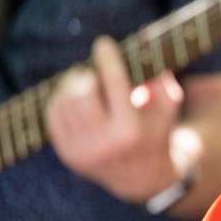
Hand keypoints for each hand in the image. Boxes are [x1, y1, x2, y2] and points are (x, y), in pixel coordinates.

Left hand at [45, 36, 184, 202]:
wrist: (141, 178)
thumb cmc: (156, 130)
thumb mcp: (167, 105)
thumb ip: (159, 78)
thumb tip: (143, 46)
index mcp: (131, 129)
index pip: (115, 83)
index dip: (108, 59)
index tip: (104, 43)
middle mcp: (104, 142)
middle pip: (81, 92)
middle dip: (85, 74)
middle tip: (91, 71)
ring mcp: (82, 150)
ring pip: (63, 103)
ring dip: (71, 85)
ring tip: (83, 82)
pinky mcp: (67, 153)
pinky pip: (53, 117)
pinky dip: (60, 101)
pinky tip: (73, 97)